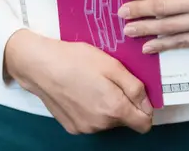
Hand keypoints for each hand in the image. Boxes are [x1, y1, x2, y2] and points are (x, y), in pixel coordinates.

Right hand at [2, 29, 151, 134]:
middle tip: (111, 81)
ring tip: (94, 84)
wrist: (40, 66)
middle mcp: (100, 124)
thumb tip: (148, 105)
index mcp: (114, 109)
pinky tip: (82, 92)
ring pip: (108, 121)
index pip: (144, 124)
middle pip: (126, 120)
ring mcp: (85, 128)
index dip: (145, 109)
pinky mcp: (72, 127)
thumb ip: (135, 88)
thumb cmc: (76, 60)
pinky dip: (92, 109)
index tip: (138, 94)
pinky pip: (92, 122)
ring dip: (107, 106)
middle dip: (124, 103)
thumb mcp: (113, 66)